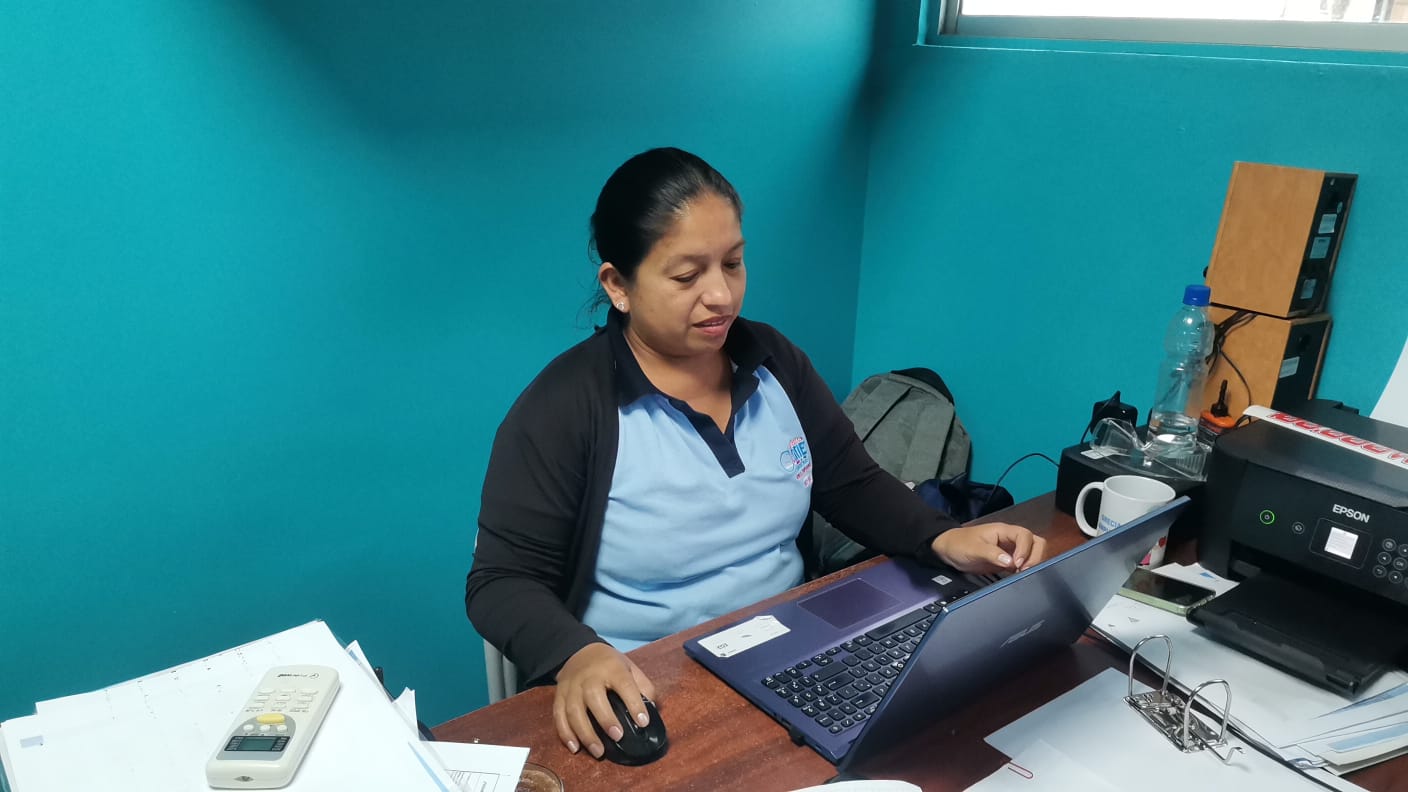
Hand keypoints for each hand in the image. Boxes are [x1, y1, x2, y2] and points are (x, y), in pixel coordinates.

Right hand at [553, 642, 656, 758]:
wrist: (580, 652)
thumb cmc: (610, 665)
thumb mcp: (630, 668)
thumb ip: (643, 687)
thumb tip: (652, 710)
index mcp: (612, 668)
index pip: (624, 684)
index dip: (634, 703)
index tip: (643, 722)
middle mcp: (589, 676)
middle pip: (594, 697)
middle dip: (606, 719)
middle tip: (618, 736)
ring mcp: (571, 687)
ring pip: (574, 710)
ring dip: (585, 733)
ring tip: (599, 751)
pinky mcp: (559, 696)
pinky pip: (558, 716)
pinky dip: (565, 733)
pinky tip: (575, 748)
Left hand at [931, 521, 1046, 574]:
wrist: (948, 550)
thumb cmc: (959, 544)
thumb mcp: (973, 549)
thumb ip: (992, 554)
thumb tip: (1010, 562)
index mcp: (1003, 531)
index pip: (1025, 536)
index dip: (1025, 549)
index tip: (1017, 564)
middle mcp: (1010, 539)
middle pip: (1035, 543)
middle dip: (1034, 557)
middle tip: (1025, 571)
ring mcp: (1011, 550)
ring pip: (1032, 553)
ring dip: (1032, 564)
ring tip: (1022, 575)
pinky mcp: (1008, 561)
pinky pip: (1024, 564)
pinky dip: (1026, 571)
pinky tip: (1018, 578)